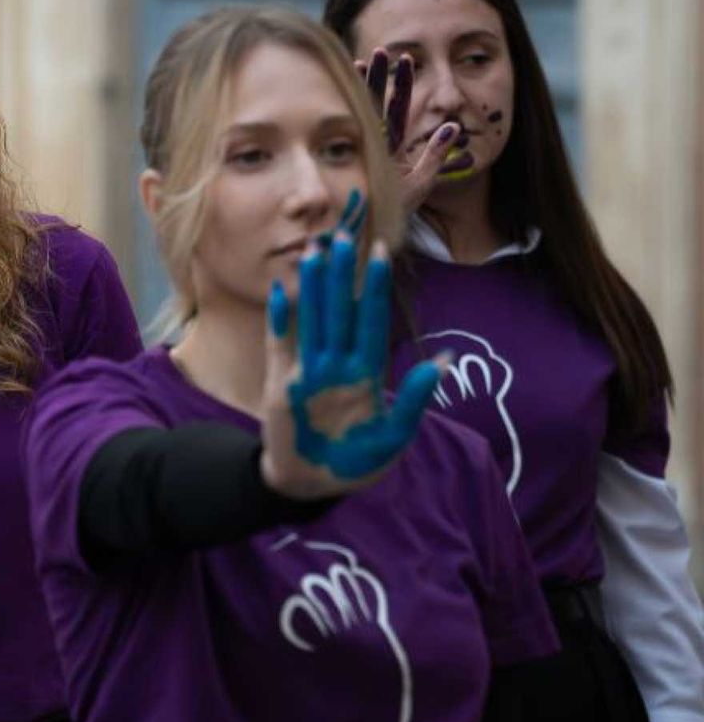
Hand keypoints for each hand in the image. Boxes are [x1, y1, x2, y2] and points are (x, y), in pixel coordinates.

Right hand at [261, 233, 445, 497]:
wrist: (311, 485)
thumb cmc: (356, 464)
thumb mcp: (394, 437)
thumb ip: (413, 399)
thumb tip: (441, 360)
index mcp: (365, 374)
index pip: (371, 321)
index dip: (374, 288)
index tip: (380, 254)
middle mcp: (337, 365)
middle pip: (339, 311)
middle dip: (341, 275)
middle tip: (341, 235)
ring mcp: (308, 372)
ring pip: (312, 319)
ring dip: (312, 287)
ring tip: (313, 252)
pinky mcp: (282, 384)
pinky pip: (280, 345)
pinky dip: (280, 320)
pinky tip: (281, 292)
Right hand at [358, 49, 462, 215]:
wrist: (373, 236)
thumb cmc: (396, 213)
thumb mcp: (422, 182)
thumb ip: (437, 155)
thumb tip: (453, 126)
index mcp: (393, 146)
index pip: (396, 108)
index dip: (400, 83)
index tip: (403, 58)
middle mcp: (375, 144)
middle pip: (377, 103)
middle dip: (378, 77)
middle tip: (379, 50)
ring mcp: (361, 151)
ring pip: (362, 113)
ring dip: (363, 87)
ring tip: (361, 60)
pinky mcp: (353, 160)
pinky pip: (352, 132)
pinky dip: (349, 111)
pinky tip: (346, 91)